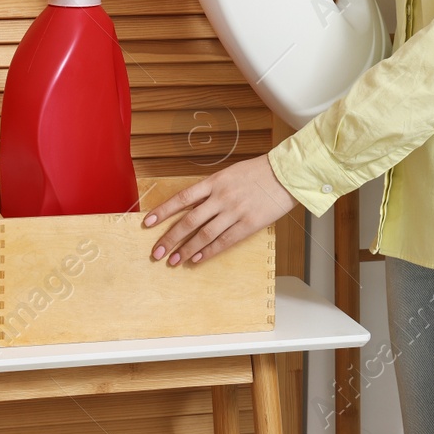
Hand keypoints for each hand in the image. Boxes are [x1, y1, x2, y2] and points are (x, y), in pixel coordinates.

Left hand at [141, 154, 298, 266]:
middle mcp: (221, 197)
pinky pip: (224, 241)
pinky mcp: (248, 224)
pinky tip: (197, 259)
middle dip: (170, 238)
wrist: (286, 174)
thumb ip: (212, 189)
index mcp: (214, 182)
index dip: (163, 211)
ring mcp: (234, 211)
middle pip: (188, 221)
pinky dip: (209, 251)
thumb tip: (192, 206)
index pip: (182, 198)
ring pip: (204, 234)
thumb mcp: (229, 174)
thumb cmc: (258, 172)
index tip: (147, 223)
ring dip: (186, 249)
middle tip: (156, 252)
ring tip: (173, 261)